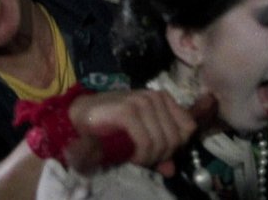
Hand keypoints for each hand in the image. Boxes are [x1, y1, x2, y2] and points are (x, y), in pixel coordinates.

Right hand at [65, 90, 197, 175]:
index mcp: (163, 99)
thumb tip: (172, 169)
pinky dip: (140, 155)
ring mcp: (142, 101)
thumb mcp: (139, 138)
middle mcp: (155, 97)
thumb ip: (157, 151)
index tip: (159, 155)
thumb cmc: (110, 126)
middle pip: (175, 137)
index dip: (176, 146)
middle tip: (144, 160)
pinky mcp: (128, 110)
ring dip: (149, 157)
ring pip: (162, 141)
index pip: (188, 127)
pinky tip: (130, 157)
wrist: (79, 116)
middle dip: (161, 155)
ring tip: (135, 158)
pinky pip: (146, 141)